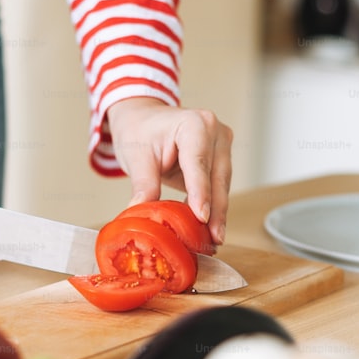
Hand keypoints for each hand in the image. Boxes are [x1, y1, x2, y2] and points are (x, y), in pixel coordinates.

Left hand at [106, 97, 231, 244]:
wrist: (143, 119)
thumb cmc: (139, 130)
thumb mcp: (136, 156)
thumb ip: (143, 183)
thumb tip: (141, 211)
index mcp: (194, 124)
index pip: (198, 163)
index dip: (201, 192)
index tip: (202, 217)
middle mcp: (214, 131)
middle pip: (217, 177)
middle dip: (216, 210)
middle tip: (213, 238)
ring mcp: (221, 144)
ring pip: (223, 184)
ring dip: (218, 212)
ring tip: (213, 239)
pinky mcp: (221, 158)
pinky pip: (219, 185)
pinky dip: (213, 206)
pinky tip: (209, 228)